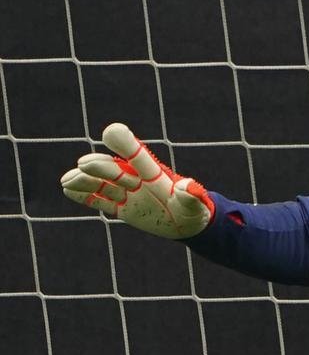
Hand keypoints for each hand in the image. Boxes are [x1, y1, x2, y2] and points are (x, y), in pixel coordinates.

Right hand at [61, 123, 213, 238]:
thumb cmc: (194, 209)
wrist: (187, 224)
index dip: (126, 145)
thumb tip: (190, 186)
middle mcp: (139, 182)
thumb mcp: (195, 204)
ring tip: (67, 180)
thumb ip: (191, 195)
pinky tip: (68, 188)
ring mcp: (129, 195)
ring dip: (86, 181)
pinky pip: (100, 201)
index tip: (111, 131)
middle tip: (83, 164)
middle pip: (116, 171)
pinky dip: (85, 196)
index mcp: (156, 176)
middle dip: (100, 167)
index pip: (139, 158)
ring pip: (104, 185)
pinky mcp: (122, 209)